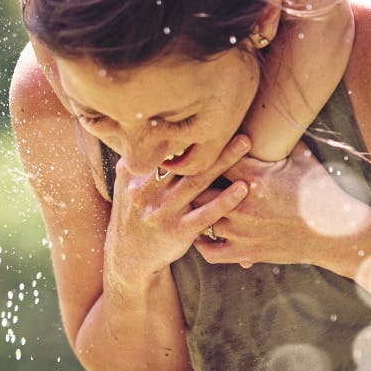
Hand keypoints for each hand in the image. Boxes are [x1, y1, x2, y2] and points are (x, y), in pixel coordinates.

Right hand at [103, 135, 251, 291]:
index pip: (162, 148)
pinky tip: (242, 188)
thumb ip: (137, 159)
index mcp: (134, 175)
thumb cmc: (134, 213)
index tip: (205, 114)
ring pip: (197, 182)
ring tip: (245, 144)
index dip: (184, 132)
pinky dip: (225, 200)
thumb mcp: (124, 184)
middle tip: (234, 122)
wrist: (128, 256)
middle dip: (209, 140)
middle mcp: (145, 191)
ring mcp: (162, 212)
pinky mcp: (177, 232)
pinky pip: (205, 214)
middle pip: (183, 160)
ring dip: (223, 162)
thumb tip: (145, 127)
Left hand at [195, 141, 370, 268]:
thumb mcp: (303, 157)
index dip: (207, 153)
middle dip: (194, 181)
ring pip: (200, 217)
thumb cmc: (322, 191)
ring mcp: (243, 231)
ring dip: (196, 209)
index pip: (214, 158)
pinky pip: (210, 252)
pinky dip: (202, 243)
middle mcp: (243, 204)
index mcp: (255, 176)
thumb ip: (281, 138)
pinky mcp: (246, 253)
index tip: (201, 149)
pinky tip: (202, 233)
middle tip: (187, 175)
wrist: (338, 233)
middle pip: (198, 187)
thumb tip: (274, 112)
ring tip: (188, 202)